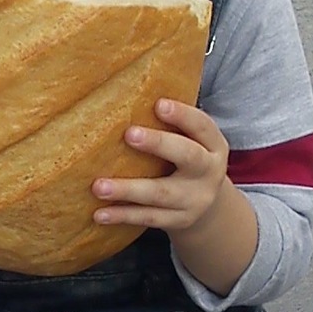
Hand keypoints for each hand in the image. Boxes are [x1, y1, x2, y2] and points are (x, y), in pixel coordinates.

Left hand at [92, 98, 228, 235]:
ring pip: (161, 194)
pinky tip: (99, 214)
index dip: (183, 115)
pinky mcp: (179, 221)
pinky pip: (149, 218)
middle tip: (129, 134)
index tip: (158, 104)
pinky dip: (123, 215)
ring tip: (98, 186)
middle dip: (159, 144)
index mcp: (214, 145)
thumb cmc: (187, 159)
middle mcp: (209, 172)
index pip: (202, 126)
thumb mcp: (191, 141)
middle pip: (188, 157)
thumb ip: (171, 123)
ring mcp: (195, 200)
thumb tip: (126, 90)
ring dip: (128, 190)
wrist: (209, 206)